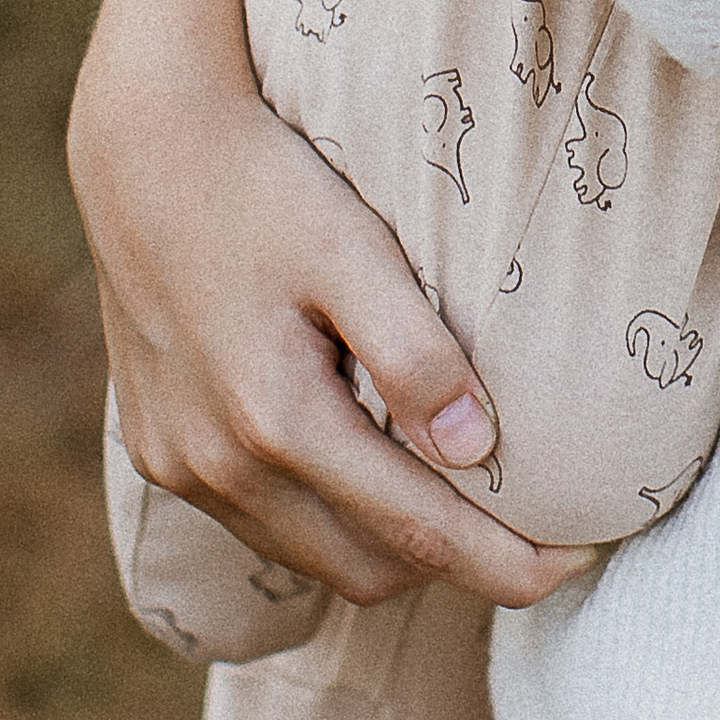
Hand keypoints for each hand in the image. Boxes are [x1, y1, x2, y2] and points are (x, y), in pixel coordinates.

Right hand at [68, 0, 593, 606]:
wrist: (145, 149)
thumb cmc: (266, 186)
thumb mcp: (352, 250)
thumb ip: (414, 351)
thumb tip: (477, 449)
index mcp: (278, 420)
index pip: (417, 532)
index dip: (502, 562)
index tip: (575, 565)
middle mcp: (220, 465)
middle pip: (366, 569)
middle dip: (454, 566)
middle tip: (532, 532)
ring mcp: (182, 465)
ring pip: (311, 555)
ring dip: (389, 547)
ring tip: (463, 506)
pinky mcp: (160, 450)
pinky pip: (260, 523)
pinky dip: (325, 518)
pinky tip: (369, 469)